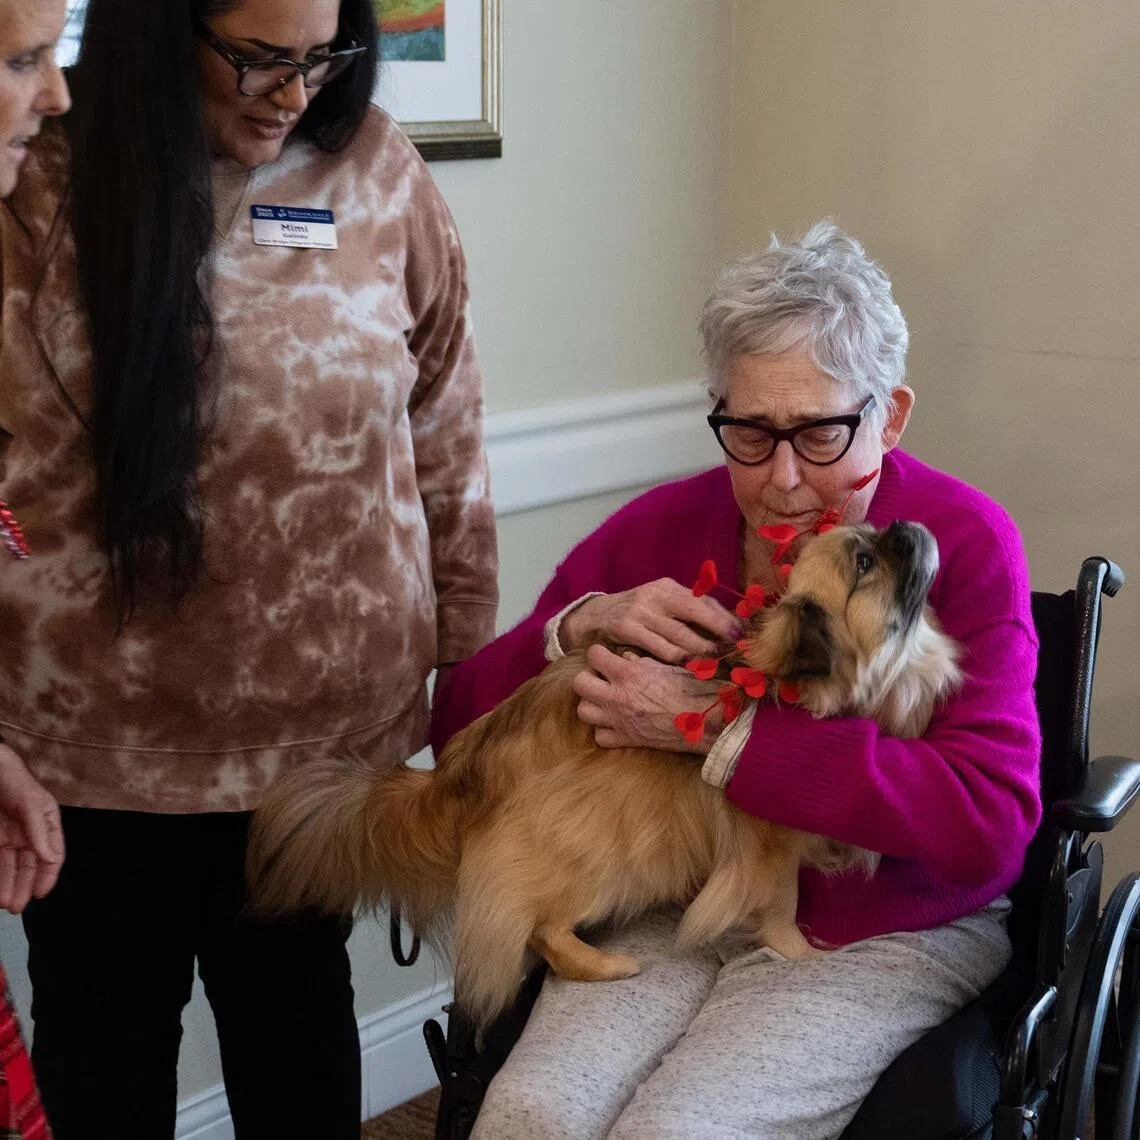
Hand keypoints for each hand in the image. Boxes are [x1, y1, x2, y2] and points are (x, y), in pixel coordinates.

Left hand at [0, 743, 63, 912]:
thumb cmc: (13, 779)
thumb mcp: (30, 803)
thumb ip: (39, 830)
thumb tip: (50, 856)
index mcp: (46, 823)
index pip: (52, 854)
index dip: (48, 875)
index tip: (41, 893)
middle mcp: (29, 833)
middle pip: (30, 865)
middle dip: (25, 886)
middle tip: (17, 907)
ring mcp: (9, 836)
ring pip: (11, 867)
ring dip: (9, 886)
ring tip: (5, 904)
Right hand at [560, 579, 741, 663]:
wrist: (594, 616)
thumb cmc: (636, 614)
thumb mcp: (660, 605)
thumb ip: (687, 611)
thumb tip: (726, 625)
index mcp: (668, 587)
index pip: (703, 600)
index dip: (724, 617)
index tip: (743, 633)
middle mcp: (656, 595)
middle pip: (695, 611)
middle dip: (718, 630)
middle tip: (736, 646)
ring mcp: (641, 611)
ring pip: (678, 633)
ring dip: (700, 648)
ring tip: (717, 660)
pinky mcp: (627, 628)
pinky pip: (658, 646)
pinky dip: (676, 657)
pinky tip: (688, 665)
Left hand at [572, 644, 724, 753]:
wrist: (706, 720)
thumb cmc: (692, 688)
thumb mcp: (666, 666)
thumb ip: (640, 661)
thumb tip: (625, 657)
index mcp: (628, 674)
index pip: (593, 655)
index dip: (598, 654)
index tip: (606, 656)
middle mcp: (617, 696)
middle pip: (579, 683)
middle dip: (587, 677)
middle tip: (602, 678)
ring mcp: (619, 720)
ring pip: (583, 711)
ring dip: (592, 703)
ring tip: (605, 699)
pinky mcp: (626, 739)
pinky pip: (600, 736)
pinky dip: (604, 729)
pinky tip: (615, 722)